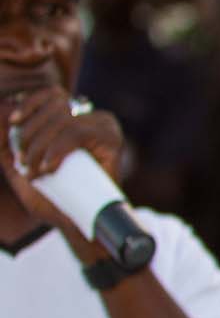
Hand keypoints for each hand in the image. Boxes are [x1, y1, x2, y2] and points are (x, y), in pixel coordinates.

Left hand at [5, 88, 123, 245]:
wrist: (79, 223)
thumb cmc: (53, 198)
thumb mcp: (21, 169)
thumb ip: (7, 148)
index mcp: (76, 119)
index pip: (52, 94)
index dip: (30, 103)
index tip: (14, 122)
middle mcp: (93, 119)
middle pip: (54, 106)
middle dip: (30, 134)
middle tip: (25, 164)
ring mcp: (105, 127)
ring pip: (62, 120)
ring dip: (40, 146)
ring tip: (35, 171)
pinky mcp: (112, 140)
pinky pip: (76, 133)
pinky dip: (56, 149)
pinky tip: (49, 167)